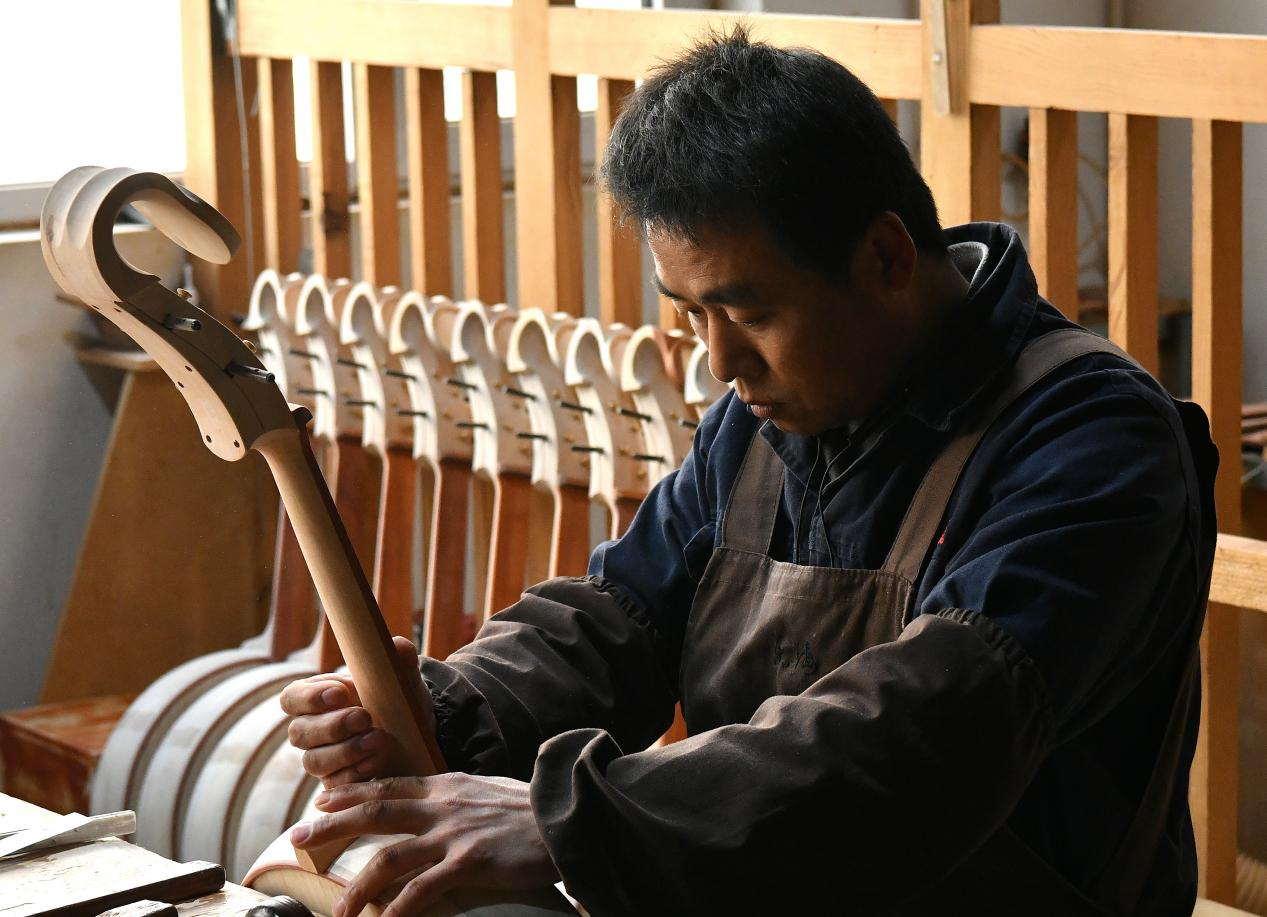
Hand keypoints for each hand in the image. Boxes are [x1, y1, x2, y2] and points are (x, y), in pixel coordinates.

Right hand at [279, 636, 434, 787]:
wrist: (419, 735)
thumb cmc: (399, 700)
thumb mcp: (402, 680)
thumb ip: (399, 660)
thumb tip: (396, 645)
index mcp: (316, 698)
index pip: (291, 698)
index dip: (310, 697)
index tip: (341, 692)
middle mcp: (311, 730)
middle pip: (300, 733)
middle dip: (332, 726)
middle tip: (364, 717)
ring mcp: (322, 759)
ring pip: (314, 761)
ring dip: (346, 751)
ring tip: (378, 739)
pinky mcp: (337, 784)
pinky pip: (335, 784)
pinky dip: (356, 773)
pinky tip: (377, 762)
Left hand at [290, 773, 560, 916]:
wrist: (565, 817)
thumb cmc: (530, 809)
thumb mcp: (486, 790)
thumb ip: (456, 798)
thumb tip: (437, 807)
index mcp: (446, 786)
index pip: (388, 786)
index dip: (352, 793)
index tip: (322, 800)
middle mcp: (442, 807)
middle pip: (375, 812)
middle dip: (333, 825)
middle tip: (298, 837)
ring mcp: (453, 835)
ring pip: (390, 859)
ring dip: (358, 886)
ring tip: (339, 910)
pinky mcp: (469, 864)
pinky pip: (423, 891)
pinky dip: (398, 910)